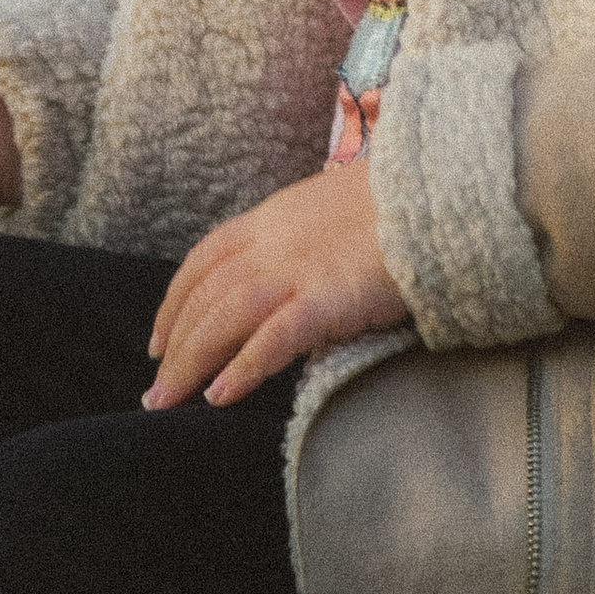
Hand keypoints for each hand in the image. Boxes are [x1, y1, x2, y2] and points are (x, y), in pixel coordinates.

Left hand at [145, 163, 408, 405]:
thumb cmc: (396, 207)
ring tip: (170, 401)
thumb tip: (288, 287)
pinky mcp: (329, 298)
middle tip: (156, 391)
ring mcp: (298, 269)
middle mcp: (273, 242)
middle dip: (174, 346)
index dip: (174, 303)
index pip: (203, 261)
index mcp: (270, 219)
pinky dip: (242, 367)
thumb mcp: (330, 214)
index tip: (159, 341)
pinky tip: (220, 395)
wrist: (438, 192)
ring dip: (191, 362)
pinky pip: (274, 337)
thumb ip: (300, 244)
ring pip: (224, 317)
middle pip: (205, 296)